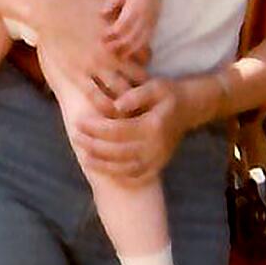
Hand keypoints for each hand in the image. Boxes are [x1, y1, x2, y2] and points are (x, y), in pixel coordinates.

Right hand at [30, 0, 146, 108]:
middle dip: (141, 85)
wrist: (52, 5)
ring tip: (125, 106)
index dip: (144, 63)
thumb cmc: (78, 1)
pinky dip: (105, 105)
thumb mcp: (107, 6)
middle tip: (138, 93)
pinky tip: (107, 109)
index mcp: (122, 37)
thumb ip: (120, 15)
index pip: (145, 56)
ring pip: (121, 90)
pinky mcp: (77, 74)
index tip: (139, 69)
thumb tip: (130, 15)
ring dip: (125, 99)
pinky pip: (96, 96)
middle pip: (139, 77)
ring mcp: (95, 65)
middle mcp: (113, 53)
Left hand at [72, 76, 188, 184]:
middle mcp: (156, 146)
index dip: (95, 128)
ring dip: (103, 166)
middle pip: (118, 152)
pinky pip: (137, 178)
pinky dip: (120, 178)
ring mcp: (158, 159)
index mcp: (153, 125)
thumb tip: (116, 106)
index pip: (117, 130)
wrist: (189, 108)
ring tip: (85, 157)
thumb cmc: (167, 94)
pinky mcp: (159, 165)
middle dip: (94, 146)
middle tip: (76, 137)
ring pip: (126, 169)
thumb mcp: (154, 86)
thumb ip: (135, 94)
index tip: (79, 122)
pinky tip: (105, 171)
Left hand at [102, 0, 163, 60]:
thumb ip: (112, 2)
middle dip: (118, 45)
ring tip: (119, 56)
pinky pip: (147, 39)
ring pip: (140, 41)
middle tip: (107, 49)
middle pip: (131, 37)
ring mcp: (151, 21)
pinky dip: (139, 47)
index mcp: (135, 7)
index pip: (122, 26)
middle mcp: (144, 16)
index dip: (111, 34)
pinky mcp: (154, 24)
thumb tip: (102, 15)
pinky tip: (131, 51)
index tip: (102, 37)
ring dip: (129, 50)